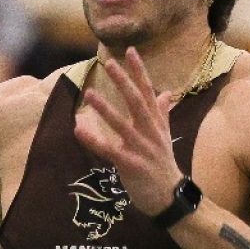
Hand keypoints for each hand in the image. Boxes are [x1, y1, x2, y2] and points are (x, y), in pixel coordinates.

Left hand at [70, 47, 181, 216]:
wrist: (170, 197)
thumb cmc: (163, 165)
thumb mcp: (165, 136)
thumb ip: (163, 113)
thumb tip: (167, 92)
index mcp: (156, 124)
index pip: (148, 92)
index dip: (139, 72)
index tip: (130, 51)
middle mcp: (150, 132)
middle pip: (136, 102)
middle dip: (123, 81)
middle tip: (109, 63)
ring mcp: (141, 149)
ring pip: (122, 124)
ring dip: (105, 109)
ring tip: (89, 93)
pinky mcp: (131, 165)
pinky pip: (110, 150)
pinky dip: (94, 140)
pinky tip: (79, 130)